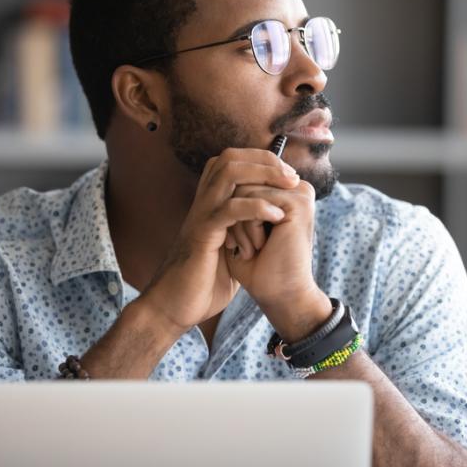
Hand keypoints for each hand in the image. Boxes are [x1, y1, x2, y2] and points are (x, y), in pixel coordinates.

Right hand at [140, 148, 299, 334]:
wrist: (175, 308)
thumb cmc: (203, 282)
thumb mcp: (230, 250)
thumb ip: (244, 231)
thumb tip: (272, 223)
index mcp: (209, 204)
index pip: (232, 161)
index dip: (261, 160)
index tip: (288, 175)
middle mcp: (202, 203)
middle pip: (230, 158)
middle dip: (265, 160)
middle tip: (292, 176)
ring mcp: (201, 215)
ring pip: (228, 173)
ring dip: (263, 174)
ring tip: (288, 186)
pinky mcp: (202, 234)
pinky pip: (229, 209)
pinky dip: (256, 207)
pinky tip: (276, 216)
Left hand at [225, 178, 318, 314]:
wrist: (277, 296)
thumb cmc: (257, 266)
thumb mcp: (242, 224)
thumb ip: (238, 196)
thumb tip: (223, 169)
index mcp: (287, 191)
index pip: (243, 179)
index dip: (232, 209)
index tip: (240, 239)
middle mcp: (296, 188)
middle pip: (242, 181)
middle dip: (235, 217)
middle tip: (246, 247)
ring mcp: (300, 193)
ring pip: (244, 190)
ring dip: (240, 226)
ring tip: (254, 249)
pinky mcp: (298, 203)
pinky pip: (254, 201)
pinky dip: (248, 228)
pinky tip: (260, 247)